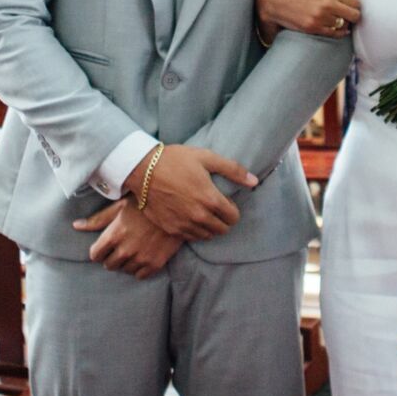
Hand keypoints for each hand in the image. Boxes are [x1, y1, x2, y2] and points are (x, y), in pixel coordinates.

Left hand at [73, 200, 181, 278]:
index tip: (105, 245)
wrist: (176, 208)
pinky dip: (139, 269)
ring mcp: (141, 258)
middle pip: (108, 265)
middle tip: (120, 247)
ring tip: (132, 250)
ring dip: (125, 263)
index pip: (95, 254)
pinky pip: (139, 276)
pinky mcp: (155, 264)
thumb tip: (76, 226)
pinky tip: (142, 257)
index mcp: (114, 234)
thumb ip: (97, 219)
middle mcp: (126, 249)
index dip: (99, 250)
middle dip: (111, 257)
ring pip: (124, 270)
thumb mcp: (119, 207)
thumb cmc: (145, 203)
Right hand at [139, 146, 256, 239]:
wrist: (142, 169)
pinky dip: (194, 230)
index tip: (225, 202)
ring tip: (202, 213)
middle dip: (223, 220)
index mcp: (210, 199)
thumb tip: (254, 181)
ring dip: (209, 227)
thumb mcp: (206, 158)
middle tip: (215, 208)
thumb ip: (233, 170)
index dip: (233, 210)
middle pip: (222, 229)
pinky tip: (189, 217)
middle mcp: (199, 216)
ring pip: (207, 236)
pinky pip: (190, 237)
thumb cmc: (175, 160)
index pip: (233, 217)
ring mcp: (184, 224)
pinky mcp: (171, 229)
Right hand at [256, 0, 360, 39]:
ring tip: (338, 18)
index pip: (356, 2)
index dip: (356, 4)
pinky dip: (339, 32)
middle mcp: (327, 4)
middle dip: (354, 14)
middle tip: (348, 13)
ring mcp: (320, 17)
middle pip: (354, 15)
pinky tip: (337, 27)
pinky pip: (334, 34)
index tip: (352, 4)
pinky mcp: (313, 28)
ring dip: (344, 22)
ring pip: (345, 25)